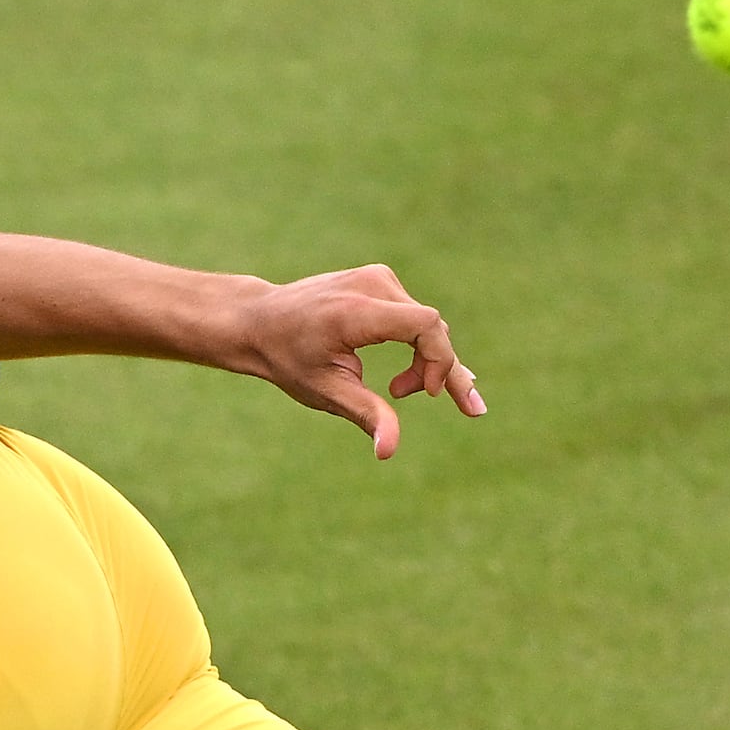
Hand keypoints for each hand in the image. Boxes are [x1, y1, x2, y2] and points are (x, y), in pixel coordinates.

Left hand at [217, 264, 483, 458]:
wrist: (258, 321)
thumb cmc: (287, 358)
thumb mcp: (324, 391)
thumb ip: (365, 414)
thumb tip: (389, 451)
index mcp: (356, 311)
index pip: (425, 324)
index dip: (440, 359)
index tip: (430, 393)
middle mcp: (371, 285)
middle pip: (431, 327)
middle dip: (444, 370)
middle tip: (471, 411)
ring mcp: (376, 277)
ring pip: (425, 323)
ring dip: (427, 360)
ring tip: (406, 391)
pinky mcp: (379, 280)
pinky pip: (412, 314)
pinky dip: (419, 344)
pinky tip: (426, 374)